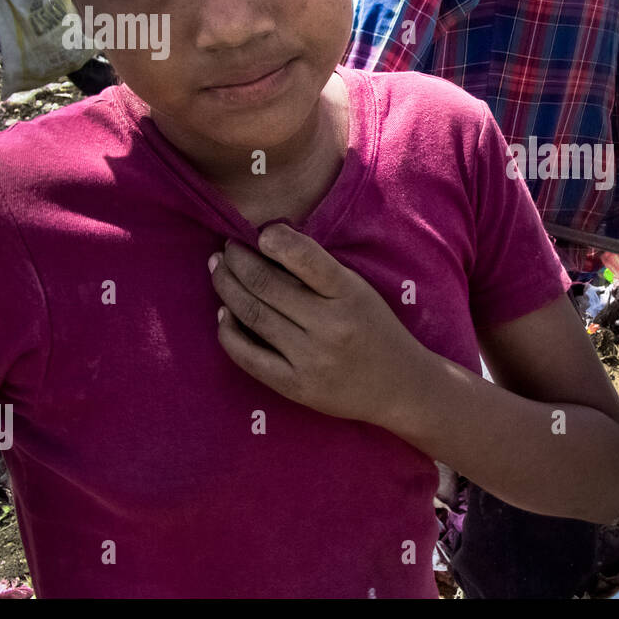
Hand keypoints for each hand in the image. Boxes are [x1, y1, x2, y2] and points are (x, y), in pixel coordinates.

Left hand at [209, 224, 428, 426]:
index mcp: (350, 294)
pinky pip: (247, 356)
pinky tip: (224, 314)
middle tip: (226, 248)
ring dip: (226, 287)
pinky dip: (228, 331)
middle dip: (236, 260)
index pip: (305, 257)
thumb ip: (318, 270)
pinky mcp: (295, 386)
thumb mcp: (358, 290)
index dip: (273, 239)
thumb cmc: (375, 328)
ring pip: (251, 315)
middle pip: (265, 284)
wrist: (400, 386)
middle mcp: (329, 325)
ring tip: (218, 270)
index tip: (258, 232)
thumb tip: (266, 242)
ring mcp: (310, 358)